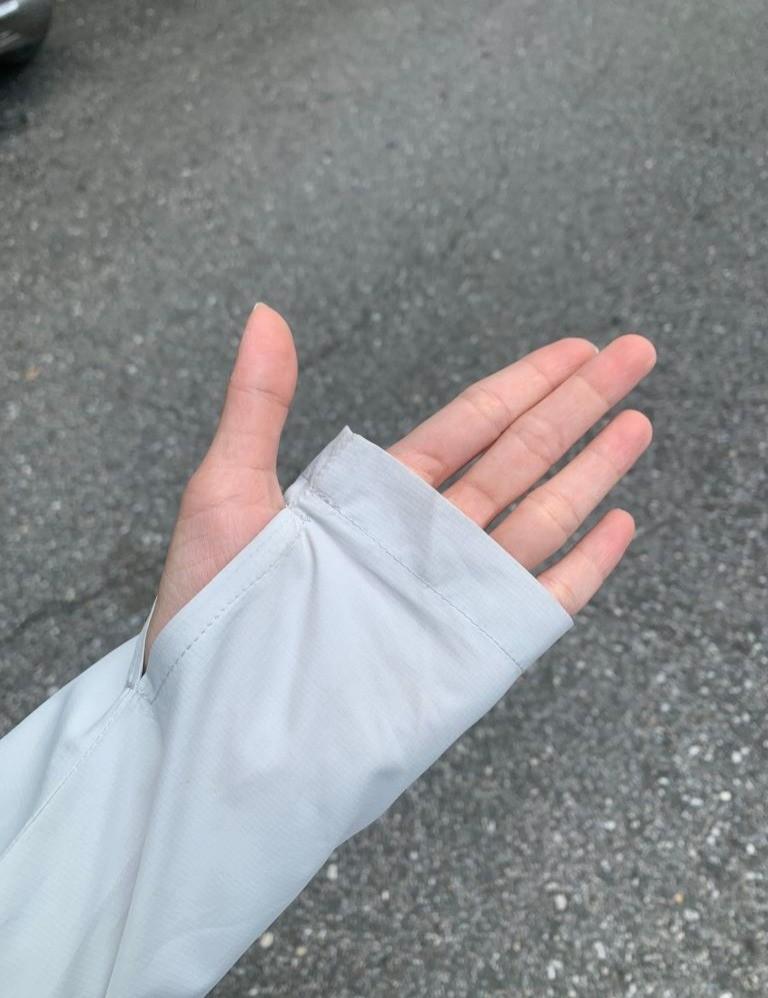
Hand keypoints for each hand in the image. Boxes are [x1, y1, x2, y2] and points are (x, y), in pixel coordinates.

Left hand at [145, 304, 654, 662]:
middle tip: (636, 355)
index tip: (574, 348)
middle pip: (521, 455)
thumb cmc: (211, 614)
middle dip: (580, 403)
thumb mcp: (225, 492)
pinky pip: (541, 600)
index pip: (470, 425)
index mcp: (377, 497)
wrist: (219, 729)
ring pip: (542, 516)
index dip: (525, 383)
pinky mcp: (469, 650)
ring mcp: (452, 593)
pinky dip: (585, 566)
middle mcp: (425, 539)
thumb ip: (259, 404)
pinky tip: (619, 526)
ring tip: (640, 424)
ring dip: (594, 469)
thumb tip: (264, 315)